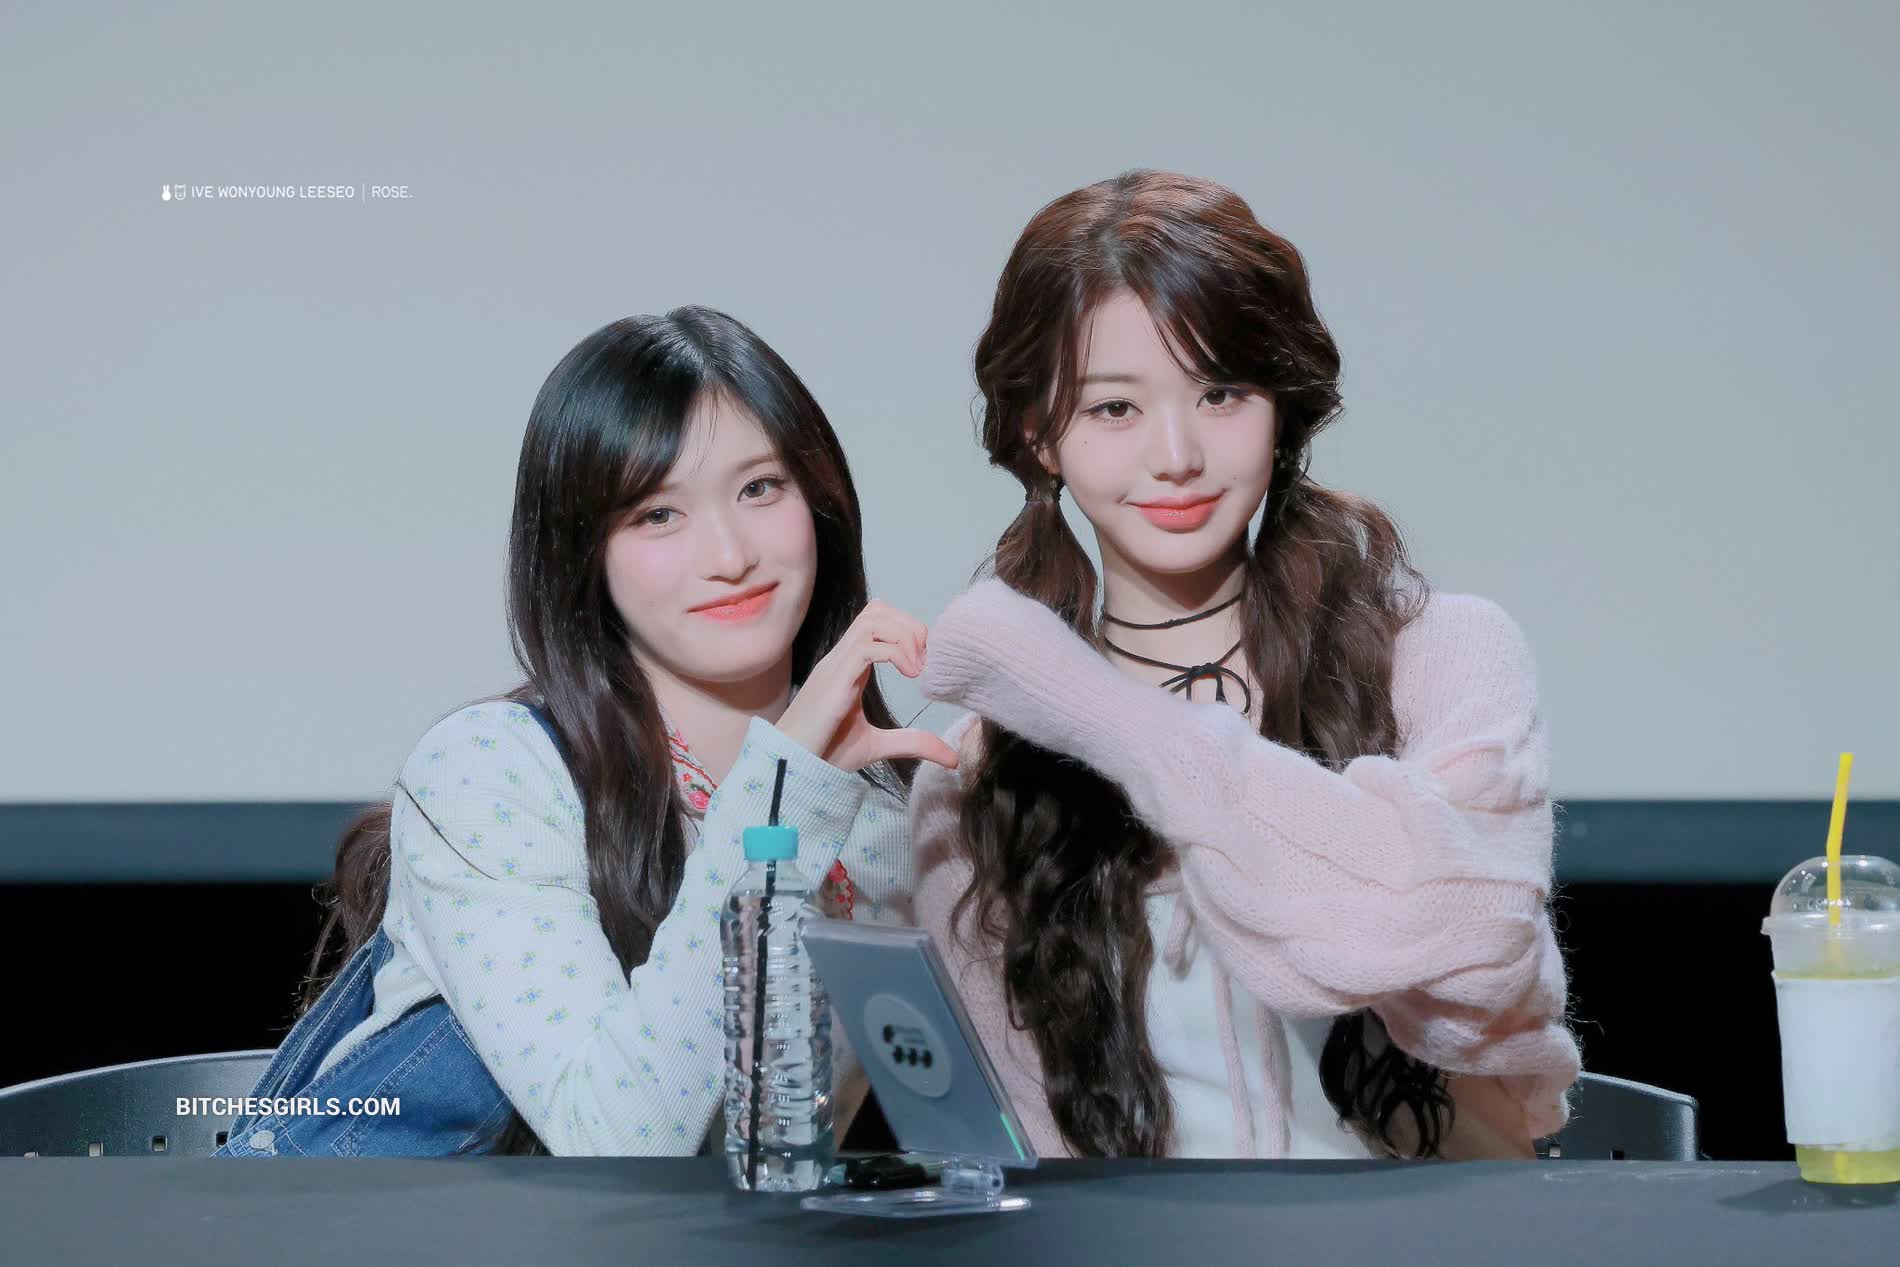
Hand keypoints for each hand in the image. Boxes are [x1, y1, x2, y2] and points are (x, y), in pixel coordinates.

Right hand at [776, 599, 959, 772]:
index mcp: (849, 666)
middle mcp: (841, 658)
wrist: (790, 769)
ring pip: (873, 620)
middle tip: (926, 660)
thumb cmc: (824, 754)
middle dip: (910, 625)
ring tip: (918, 667)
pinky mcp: (834, 682)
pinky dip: (896, 653)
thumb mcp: (879, 746)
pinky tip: (910, 675)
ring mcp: (835, 666)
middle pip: (877, 609)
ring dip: (904, 635)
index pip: (877, 619)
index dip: (907, 629)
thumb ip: (913, 743)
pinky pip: (867, 647)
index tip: (925, 662)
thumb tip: (953, 757)